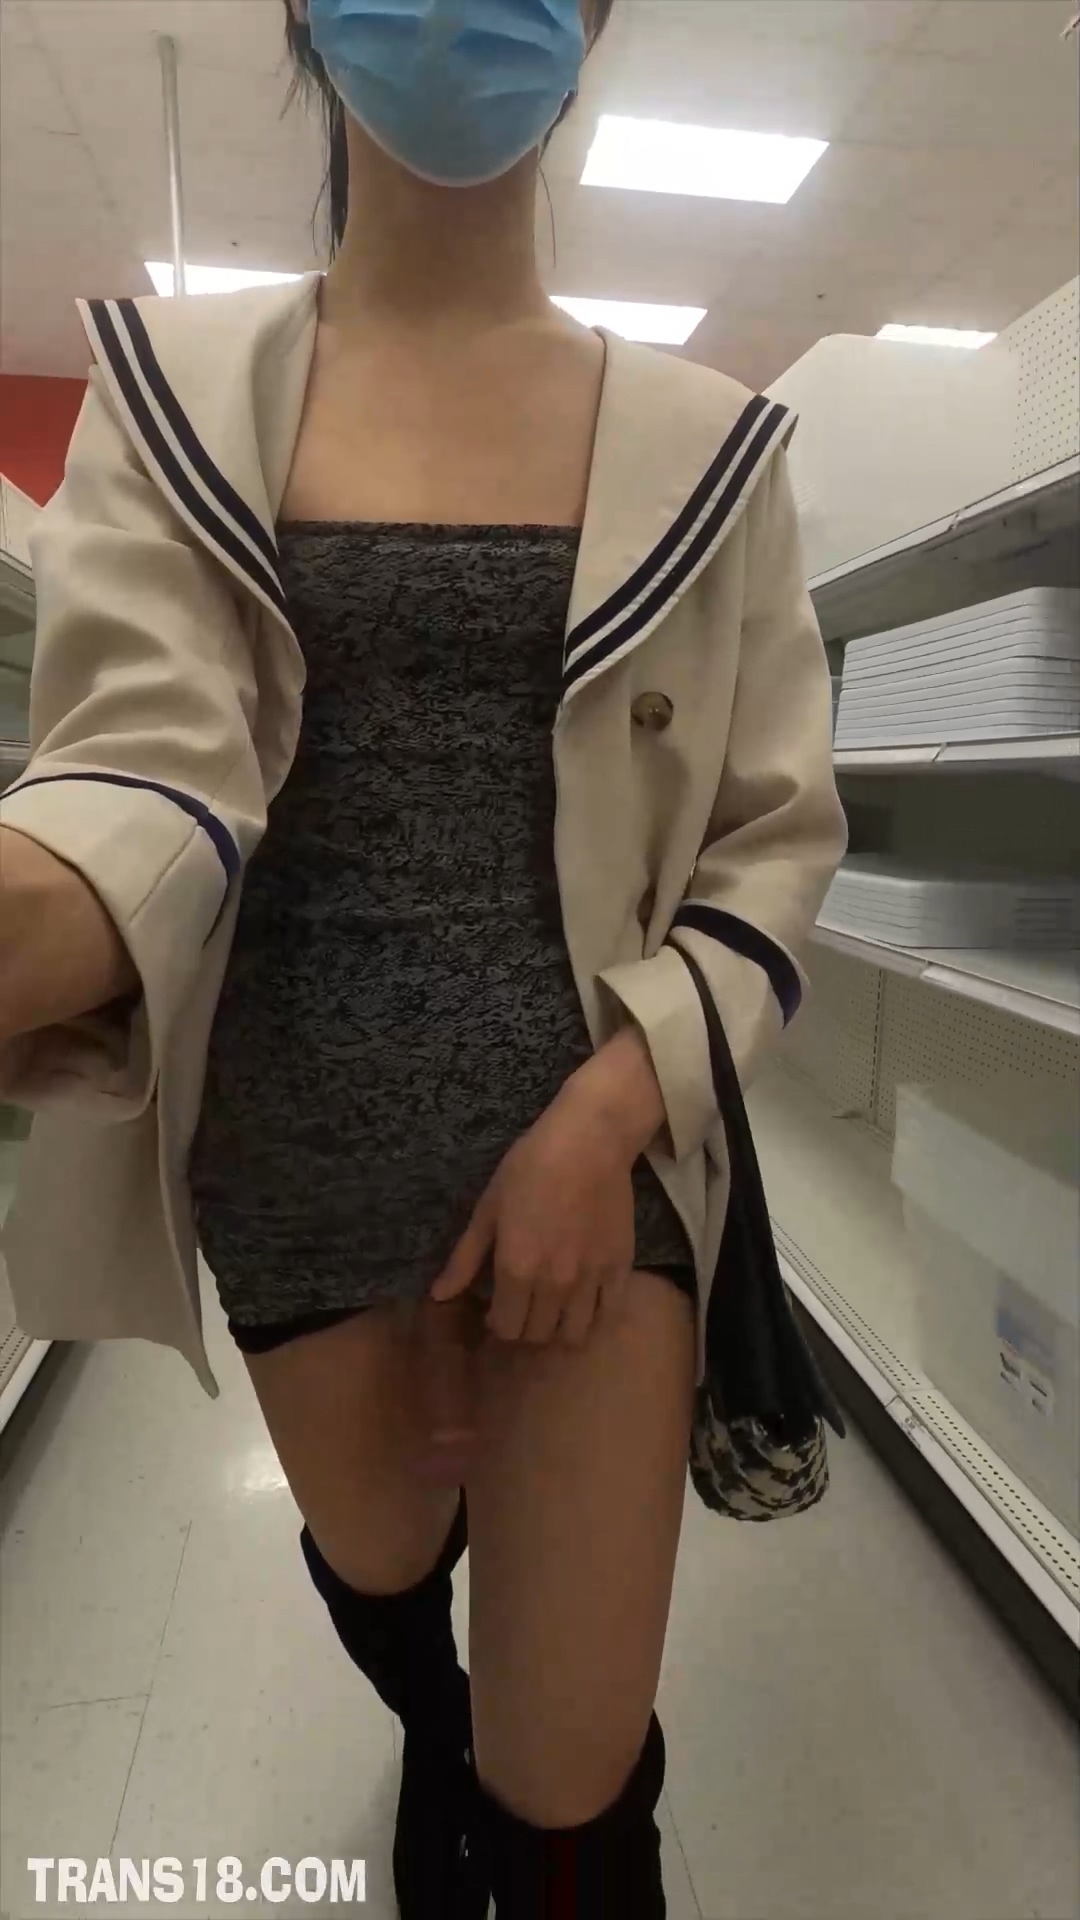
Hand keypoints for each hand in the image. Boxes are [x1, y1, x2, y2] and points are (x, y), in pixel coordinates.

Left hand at [430, 1026, 664, 1347]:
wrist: (588, 1141)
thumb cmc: (530, 1167)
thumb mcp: (488, 1209)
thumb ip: (465, 1258)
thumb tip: (438, 1296)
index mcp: (516, 1270)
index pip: (506, 1327)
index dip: (497, 1323)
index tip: (497, 1308)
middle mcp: (553, 1284)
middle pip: (537, 1335)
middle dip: (524, 1326)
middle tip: (522, 1304)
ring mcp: (590, 1279)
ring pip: (573, 1333)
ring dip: (558, 1329)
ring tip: (552, 1308)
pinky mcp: (620, 1268)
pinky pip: (608, 1313)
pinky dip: (593, 1315)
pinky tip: (584, 1300)